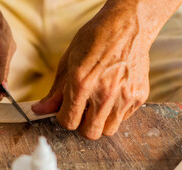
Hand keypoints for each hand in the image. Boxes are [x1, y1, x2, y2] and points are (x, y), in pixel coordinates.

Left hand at [32, 1, 152, 139]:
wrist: (128, 25)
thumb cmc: (95, 39)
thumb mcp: (68, 61)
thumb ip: (56, 91)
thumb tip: (41, 109)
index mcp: (82, 83)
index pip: (68, 122)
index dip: (63, 119)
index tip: (64, 112)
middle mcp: (104, 93)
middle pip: (90, 133)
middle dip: (81, 125)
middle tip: (81, 111)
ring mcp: (125, 96)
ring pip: (108, 130)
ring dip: (99, 122)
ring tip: (97, 105)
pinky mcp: (140, 96)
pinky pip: (124, 118)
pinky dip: (115, 113)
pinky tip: (111, 96)